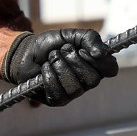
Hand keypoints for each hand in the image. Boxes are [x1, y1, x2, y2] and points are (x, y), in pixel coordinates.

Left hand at [0, 28, 117, 106]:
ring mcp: (73, 93)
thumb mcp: (70, 35)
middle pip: (93, 79)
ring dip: (59, 67)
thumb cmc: (50, 45)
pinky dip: (49, 76)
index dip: (98, 60)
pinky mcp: (57, 100)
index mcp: (94, 65)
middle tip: (61, 51)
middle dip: (73, 60)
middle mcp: (87, 81)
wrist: (26, 52)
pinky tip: (44, 69)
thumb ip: (89, 38)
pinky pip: (58, 93)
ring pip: (75, 87)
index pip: (111, 69)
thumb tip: (102, 53)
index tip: (82, 50)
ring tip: (51, 59)